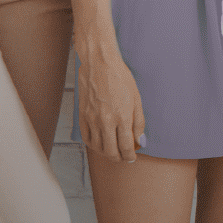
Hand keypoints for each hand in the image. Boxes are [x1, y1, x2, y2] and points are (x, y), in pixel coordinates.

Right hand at [78, 47, 144, 163]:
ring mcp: (92, 119)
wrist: (99, 64)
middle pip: (111, 151)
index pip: (126, 146)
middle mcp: (106, 120)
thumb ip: (139, 122)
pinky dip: (94, 145)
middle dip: (119, 158)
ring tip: (113, 151)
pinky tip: (100, 144)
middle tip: (124, 157)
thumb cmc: (121, 78)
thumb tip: (141, 141)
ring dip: (107, 153)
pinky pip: (86, 138)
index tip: (133, 157)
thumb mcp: (137, 98)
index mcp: (122, 116)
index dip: (130, 156)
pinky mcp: (82, 115)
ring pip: (98, 147)